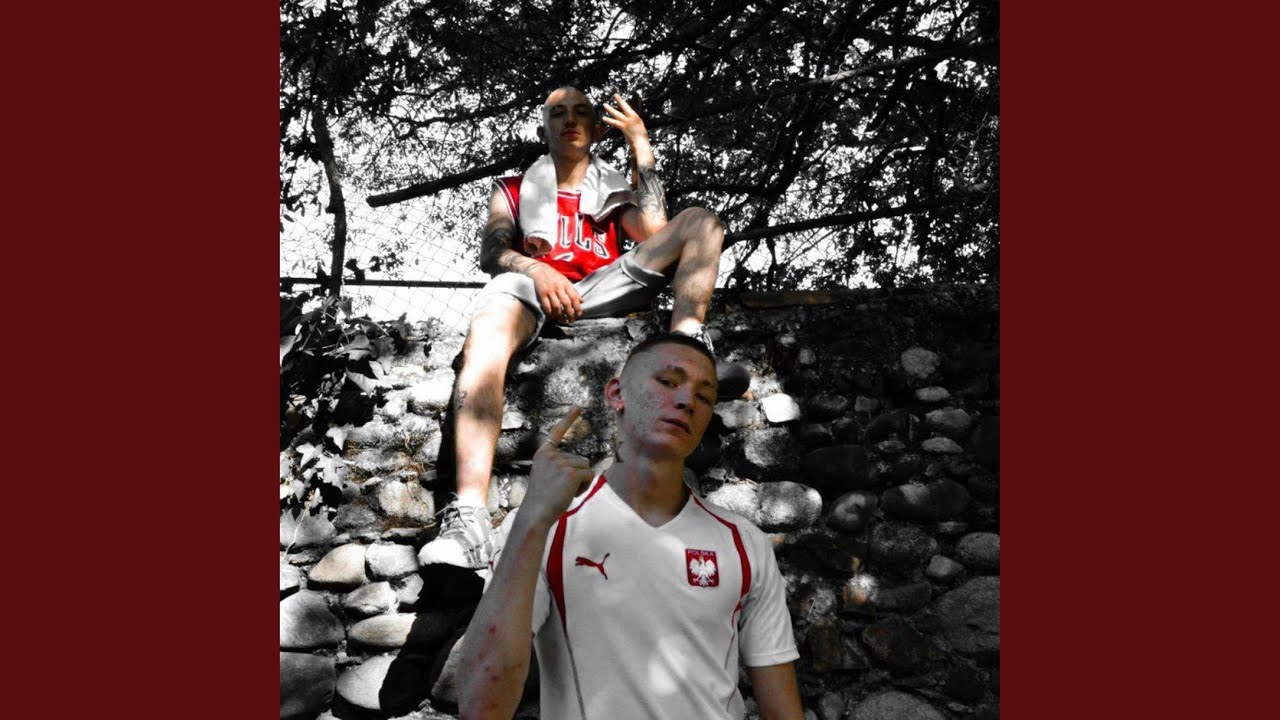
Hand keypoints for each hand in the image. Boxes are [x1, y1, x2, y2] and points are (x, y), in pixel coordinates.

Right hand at [524, 407, 594, 528]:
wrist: (536, 514)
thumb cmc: (542, 501)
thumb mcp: (548, 478)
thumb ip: (561, 468)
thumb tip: (588, 468)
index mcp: (543, 454)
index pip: (557, 432)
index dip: (569, 419)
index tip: (579, 407)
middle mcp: (551, 454)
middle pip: (580, 459)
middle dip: (577, 476)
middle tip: (560, 490)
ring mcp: (560, 462)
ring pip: (586, 468)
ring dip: (581, 482)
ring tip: (564, 492)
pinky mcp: (571, 472)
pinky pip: (589, 475)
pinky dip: (585, 486)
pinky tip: (570, 494)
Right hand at [528, 263, 581, 323]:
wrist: (539, 269)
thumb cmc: (554, 276)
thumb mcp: (565, 281)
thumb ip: (574, 291)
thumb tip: (582, 301)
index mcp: (566, 284)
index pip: (574, 297)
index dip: (577, 307)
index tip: (578, 314)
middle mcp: (558, 287)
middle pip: (566, 303)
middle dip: (570, 314)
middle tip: (571, 320)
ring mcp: (549, 291)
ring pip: (556, 306)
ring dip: (560, 315)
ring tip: (563, 320)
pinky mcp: (542, 294)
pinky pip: (547, 306)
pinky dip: (550, 313)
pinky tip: (553, 316)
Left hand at [601, 94, 648, 145]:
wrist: (642, 144)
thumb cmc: (641, 140)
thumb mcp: (639, 130)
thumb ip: (634, 126)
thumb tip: (630, 127)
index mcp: (637, 118)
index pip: (629, 109)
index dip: (624, 104)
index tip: (621, 100)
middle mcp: (633, 118)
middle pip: (625, 107)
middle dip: (619, 100)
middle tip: (615, 95)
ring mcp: (628, 122)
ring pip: (617, 113)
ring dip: (610, 109)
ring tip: (604, 105)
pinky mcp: (624, 127)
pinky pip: (615, 122)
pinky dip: (609, 120)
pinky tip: (603, 118)